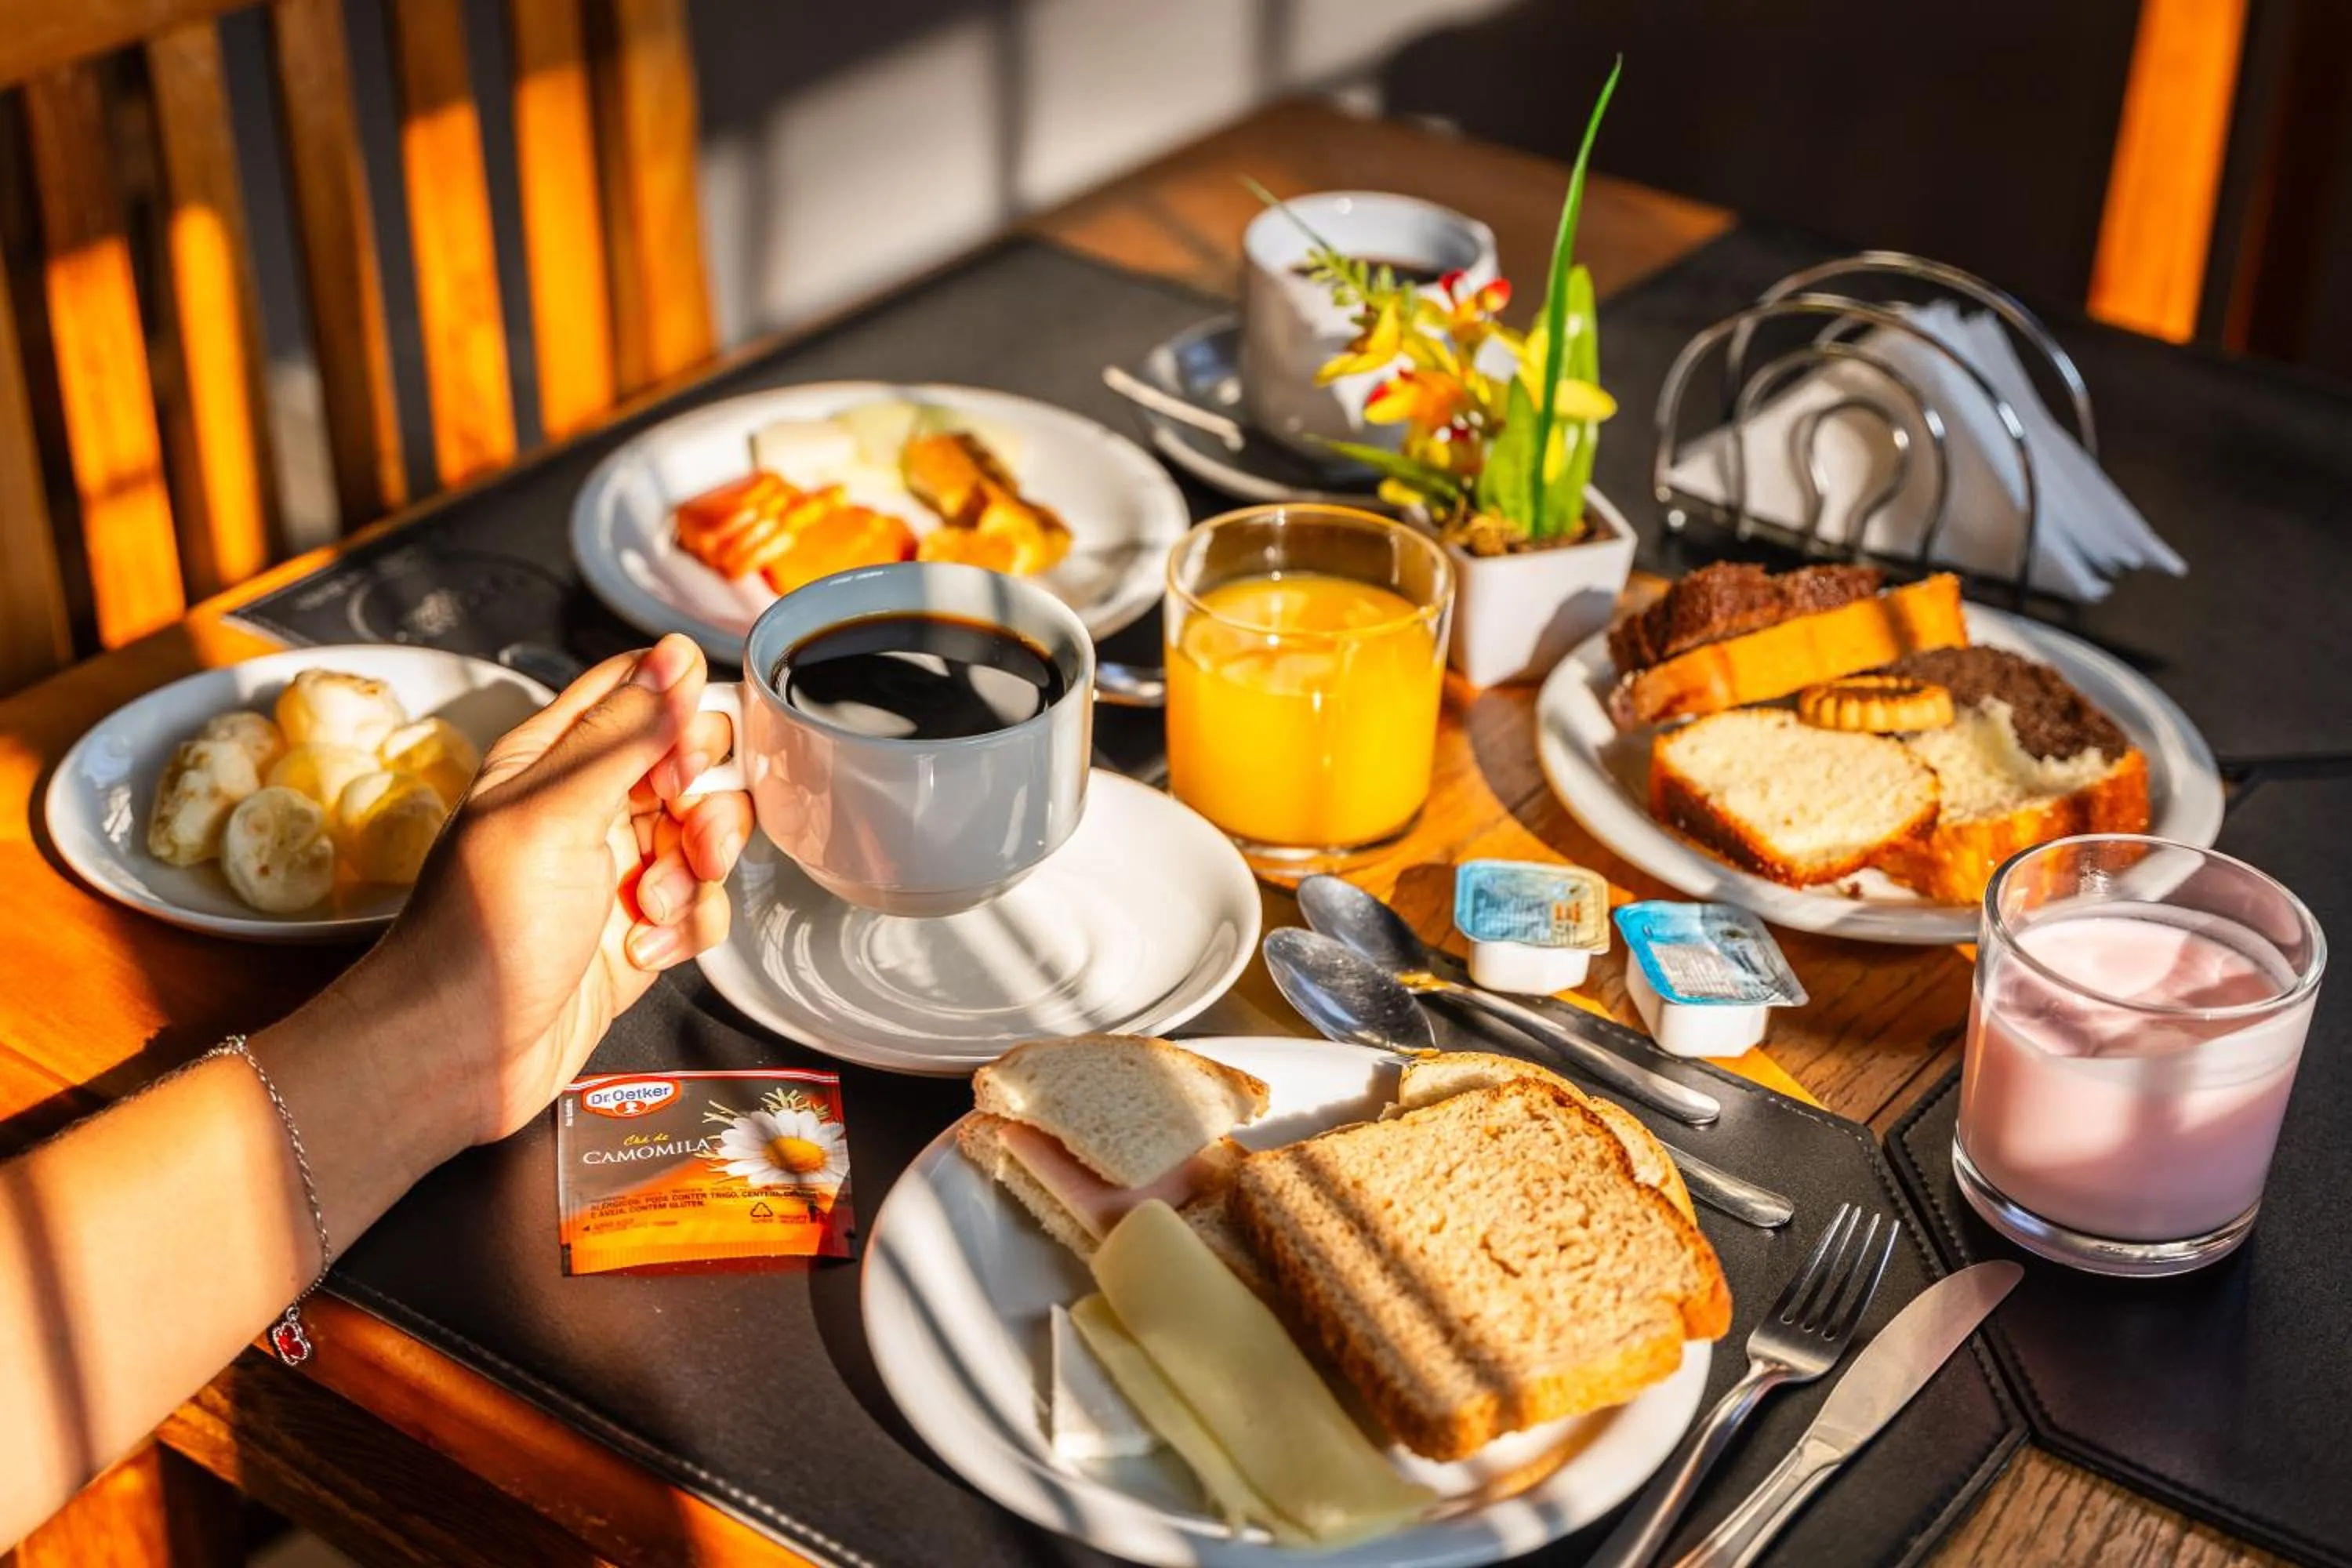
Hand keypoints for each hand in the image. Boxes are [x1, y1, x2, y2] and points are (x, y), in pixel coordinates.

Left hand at [348, 634, 753, 1144]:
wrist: (457, 1055)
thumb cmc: (480, 934)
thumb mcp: (554, 815)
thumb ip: (624, 734)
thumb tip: (674, 656)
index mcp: (553, 757)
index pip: (640, 688)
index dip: (681, 710)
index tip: (685, 755)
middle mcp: (588, 804)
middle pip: (692, 761)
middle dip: (707, 799)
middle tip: (683, 835)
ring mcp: (617, 869)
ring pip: (708, 835)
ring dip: (700, 871)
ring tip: (653, 905)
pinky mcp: (641, 931)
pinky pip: (703, 906)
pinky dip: (689, 928)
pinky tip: (642, 953)